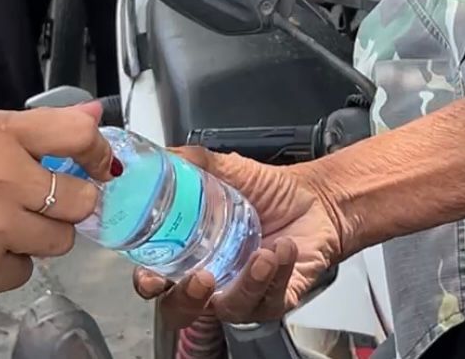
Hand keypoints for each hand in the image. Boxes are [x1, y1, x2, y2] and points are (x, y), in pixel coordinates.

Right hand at [133, 150, 345, 324]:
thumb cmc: (273, 191)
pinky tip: (284, 249)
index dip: (147, 281)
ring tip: (262, 254)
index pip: (156, 277)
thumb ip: (197, 163)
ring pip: (230, 308)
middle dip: (186, 300)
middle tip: (201, 278)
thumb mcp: (232, 170)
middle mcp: (212, 279)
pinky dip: (277, 273)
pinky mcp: (273, 302)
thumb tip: (167, 154)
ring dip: (246, 282)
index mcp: (192, 250)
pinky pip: (268, 300)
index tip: (151, 277)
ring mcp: (241, 294)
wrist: (317, 199)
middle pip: (181, 310)